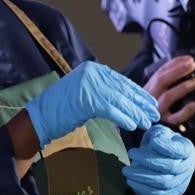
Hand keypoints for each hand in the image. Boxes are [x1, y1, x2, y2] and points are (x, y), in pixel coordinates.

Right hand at [25, 61, 159, 146]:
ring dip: (136, 113)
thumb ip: (104, 91)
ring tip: (148, 122)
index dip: (138, 93)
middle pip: (123, 90)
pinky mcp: (86, 99)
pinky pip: (111, 109)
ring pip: (119, 100)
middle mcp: (92, 73)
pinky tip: (134, 125)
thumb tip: (128, 99)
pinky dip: (124, 117)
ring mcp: (89, 84)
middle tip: (155, 113)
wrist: (39, 118)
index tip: (151, 102)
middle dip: (141, 103)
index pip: (121, 81)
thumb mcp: (85, 93)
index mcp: (93, 69)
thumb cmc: (61, 110)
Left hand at [123, 125, 194, 194]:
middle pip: (170, 166)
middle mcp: (188, 167)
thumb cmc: (160, 144)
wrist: (161, 160)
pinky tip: (130, 181)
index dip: (165, 146)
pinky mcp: (172, 194)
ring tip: (126, 170)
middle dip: (148, 160)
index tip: (151, 142)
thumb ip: (159, 133)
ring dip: (142, 176)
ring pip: (163, 182)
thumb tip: (156, 140)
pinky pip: (158, 194)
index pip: (178, 150)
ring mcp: (181, 182)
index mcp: (187, 150)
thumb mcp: (160, 133)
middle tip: (131, 153)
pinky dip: (142, 188)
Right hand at [144, 55, 194, 125]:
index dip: (174, 64)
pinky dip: (185, 111)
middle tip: (192, 64)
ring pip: (168, 97)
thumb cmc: (152, 111)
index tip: (188, 59)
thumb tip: (185, 68)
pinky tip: (194, 105)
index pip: (160, 72)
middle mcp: (150, 98)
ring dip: (183, 87)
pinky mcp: (164, 124)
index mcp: (149, 89)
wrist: (140, 133)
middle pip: (161, 80)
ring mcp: (156, 111)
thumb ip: (166, 84)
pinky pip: (175, 118)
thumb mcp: (155, 94)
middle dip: (178, 70)